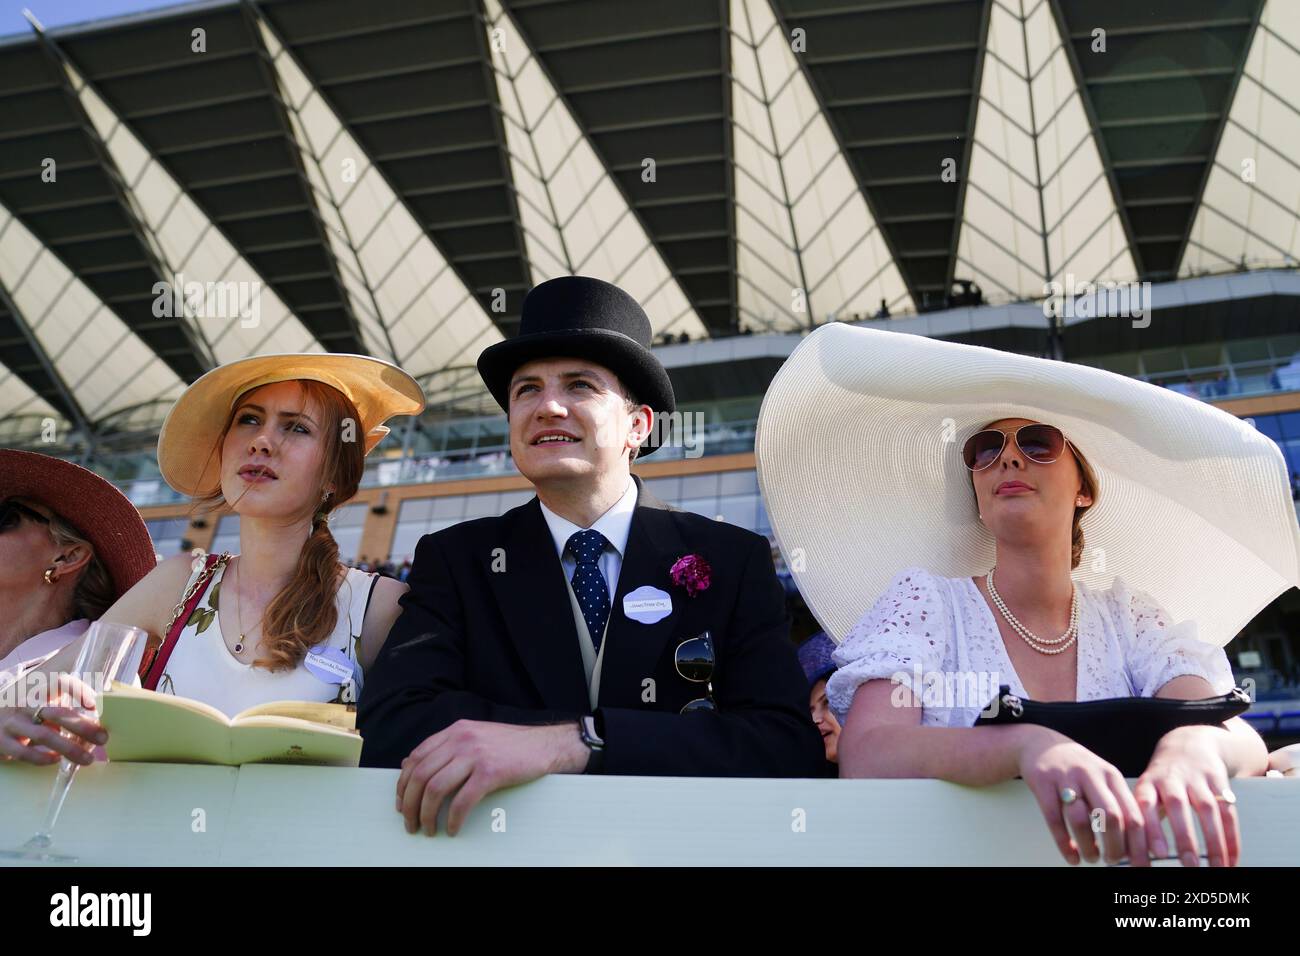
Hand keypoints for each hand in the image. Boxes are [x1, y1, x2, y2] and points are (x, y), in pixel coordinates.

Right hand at [0, 674, 105, 765]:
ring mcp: (12, 724)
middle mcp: (25, 706)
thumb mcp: (43, 708)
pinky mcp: (2, 743)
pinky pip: (24, 752)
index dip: (78, 690)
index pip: (60, 682)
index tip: (94, 705)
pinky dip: (43, 758)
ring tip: (87, 758)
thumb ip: (64, 712)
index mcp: (39, 694)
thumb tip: (97, 724)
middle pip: (57, 713)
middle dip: (83, 727)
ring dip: (69, 748)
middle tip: (103, 738)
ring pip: (44, 735)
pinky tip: (57, 760)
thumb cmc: (26, 718)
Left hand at [394, 720, 589, 836]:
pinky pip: (462, 801)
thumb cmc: (511, 745)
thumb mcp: (474, 736)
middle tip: (410, 824)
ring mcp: (476, 755)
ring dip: (426, 815)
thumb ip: (445, 747)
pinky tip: (453, 829)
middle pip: (421, 775)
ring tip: (428, 830)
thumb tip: (409, 763)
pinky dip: (453, 819)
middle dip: (409, 804)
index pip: (416, 757)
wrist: (545, 745)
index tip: (401, 803)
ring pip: (435, 789)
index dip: (403, 784)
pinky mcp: (491, 772)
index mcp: (455, 731)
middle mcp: (461, 739)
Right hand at [1016, 725, 1147, 866]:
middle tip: (1113, 862)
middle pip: (1111, 817)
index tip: (1140, 862)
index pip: (1133, 813)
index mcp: (1111, 776)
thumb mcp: (1103, 778)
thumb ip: (1118, 804)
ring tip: (1092, 858)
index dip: (1139, 843)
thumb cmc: (1077, 769)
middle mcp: (1090, 775)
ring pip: (1080, 820)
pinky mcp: (1043, 783)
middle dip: (1115, 847)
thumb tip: (1134, 845)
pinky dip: (1064, 844)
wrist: (1042, 744)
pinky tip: (1071, 855)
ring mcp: (1065, 778)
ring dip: (1088, 846)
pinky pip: (1054, 819)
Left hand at [1134, 725, 1238, 866]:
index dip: (1151, 828)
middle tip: (1188, 865)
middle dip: (1183, 836)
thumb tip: (1135, 855)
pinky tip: (1231, 860)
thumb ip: (1143, 819)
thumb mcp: (1147, 790)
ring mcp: (1196, 778)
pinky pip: (1228, 811)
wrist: (1188, 744)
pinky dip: (1232, 838)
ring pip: (1207, 809)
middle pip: (1177, 805)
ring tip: (1215, 868)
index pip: (1145, 804)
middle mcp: (1171, 778)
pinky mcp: (1219, 781)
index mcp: (1148, 782)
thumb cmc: (1162, 779)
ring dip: (1213, 841)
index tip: (1157, 854)